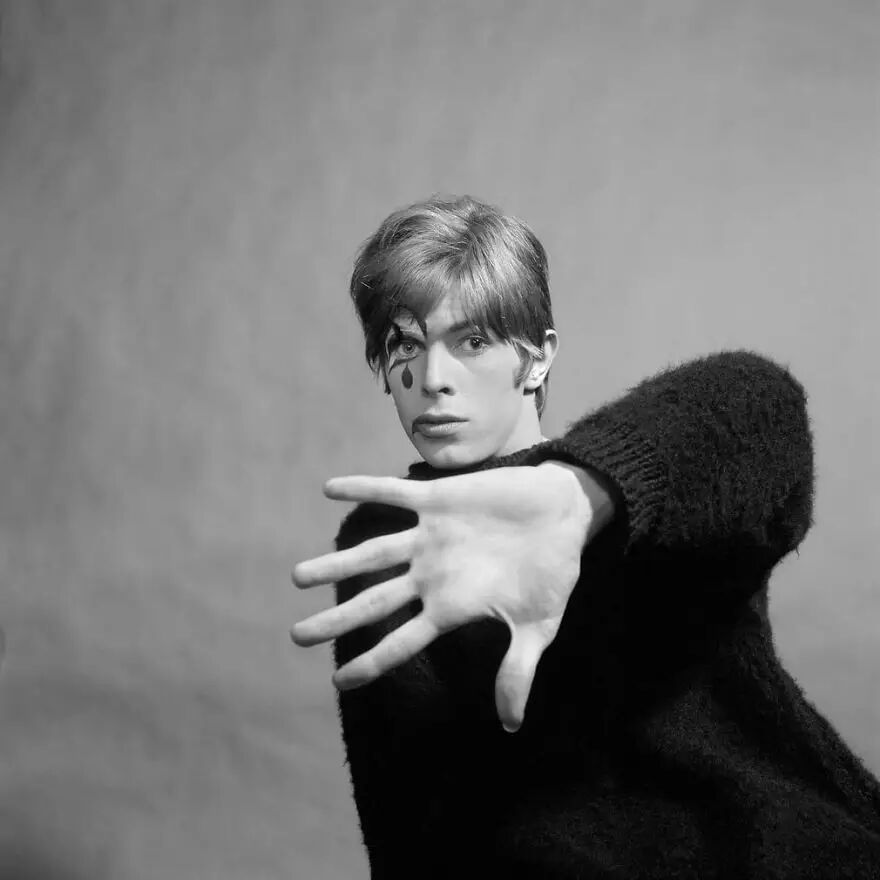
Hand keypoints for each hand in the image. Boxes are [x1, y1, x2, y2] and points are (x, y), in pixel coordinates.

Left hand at [291, 462, 611, 731]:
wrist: (562, 515)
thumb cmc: (552, 572)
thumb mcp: (538, 626)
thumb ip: (518, 671)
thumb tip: (511, 726)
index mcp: (450, 607)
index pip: (402, 642)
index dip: (371, 663)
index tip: (338, 682)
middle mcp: (431, 574)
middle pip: (374, 601)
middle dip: (336, 617)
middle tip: (296, 636)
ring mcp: (431, 537)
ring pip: (373, 553)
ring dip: (336, 563)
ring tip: (298, 578)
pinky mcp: (438, 499)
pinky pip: (392, 493)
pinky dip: (363, 488)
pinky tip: (328, 488)